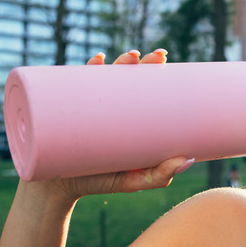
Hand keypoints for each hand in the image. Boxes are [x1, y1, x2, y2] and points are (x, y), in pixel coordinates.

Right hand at [24, 48, 192, 200]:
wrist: (58, 188)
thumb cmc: (100, 182)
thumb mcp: (134, 181)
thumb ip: (160, 175)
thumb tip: (187, 160)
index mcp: (127, 116)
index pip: (143, 87)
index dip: (154, 70)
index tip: (163, 59)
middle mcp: (108, 106)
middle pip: (126, 76)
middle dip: (140, 61)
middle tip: (154, 57)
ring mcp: (87, 107)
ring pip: (103, 76)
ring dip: (118, 61)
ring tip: (131, 58)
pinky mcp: (68, 111)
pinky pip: (74, 85)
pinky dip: (85, 71)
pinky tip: (97, 62)